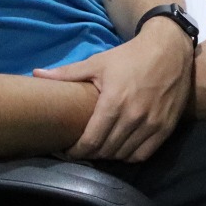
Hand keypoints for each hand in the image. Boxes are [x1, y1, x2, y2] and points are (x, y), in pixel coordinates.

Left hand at [33, 21, 192, 162]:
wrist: (169, 49)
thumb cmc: (129, 56)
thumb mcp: (97, 62)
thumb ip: (67, 73)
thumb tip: (36, 74)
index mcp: (113, 102)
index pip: (91, 141)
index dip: (76, 151)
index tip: (67, 150)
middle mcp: (133, 117)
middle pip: (106, 151)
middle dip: (90, 153)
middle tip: (81, 149)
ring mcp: (152, 125)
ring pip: (123, 155)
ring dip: (109, 156)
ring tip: (99, 149)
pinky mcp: (166, 129)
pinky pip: (143, 154)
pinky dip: (129, 156)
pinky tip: (120, 148)